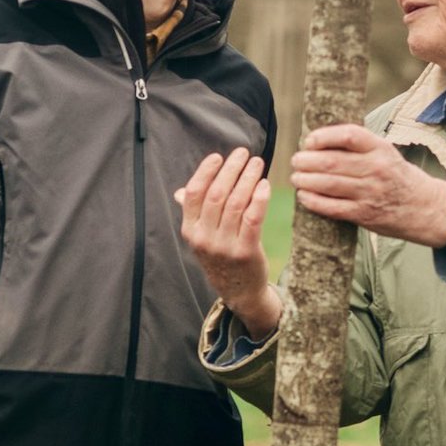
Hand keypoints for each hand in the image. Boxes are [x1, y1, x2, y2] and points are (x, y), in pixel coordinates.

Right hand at [175, 148, 281, 339]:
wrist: (239, 292)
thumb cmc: (221, 257)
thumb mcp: (201, 237)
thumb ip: (193, 214)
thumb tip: (181, 192)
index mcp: (190, 230)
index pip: (194, 193)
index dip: (205, 172)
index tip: (219, 156)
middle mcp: (204, 238)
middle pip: (217, 194)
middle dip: (231, 169)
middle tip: (244, 153)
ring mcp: (224, 246)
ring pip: (236, 203)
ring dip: (247, 179)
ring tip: (257, 164)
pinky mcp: (246, 252)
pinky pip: (253, 219)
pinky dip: (259, 199)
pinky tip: (264, 185)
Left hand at [290, 124, 445, 246]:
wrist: (423, 207)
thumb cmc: (397, 176)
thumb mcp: (385, 153)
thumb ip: (359, 146)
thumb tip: (317, 142)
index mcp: (380, 148)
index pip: (349, 135)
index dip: (324, 136)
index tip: (310, 141)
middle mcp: (376, 169)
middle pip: (332, 162)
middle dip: (307, 161)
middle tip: (296, 160)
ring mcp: (370, 193)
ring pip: (328, 184)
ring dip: (305, 180)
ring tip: (296, 177)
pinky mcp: (364, 214)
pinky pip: (332, 207)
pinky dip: (313, 201)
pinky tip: (304, 196)